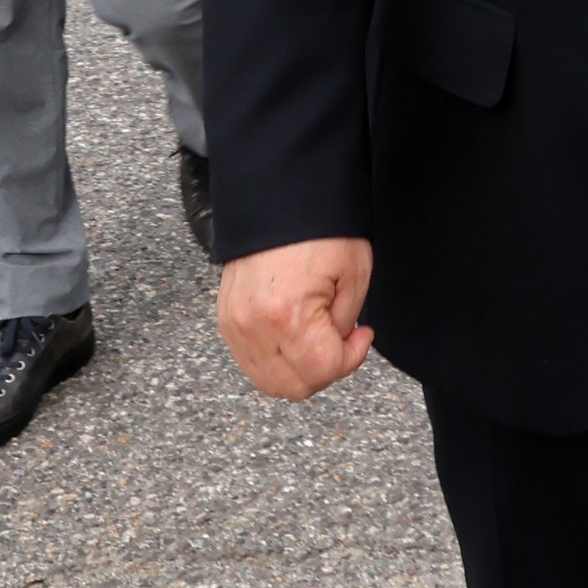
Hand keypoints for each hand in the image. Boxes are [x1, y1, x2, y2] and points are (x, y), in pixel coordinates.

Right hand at [220, 236, 376, 399]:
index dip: (351, 358)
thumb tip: (337, 349)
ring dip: (299, 369)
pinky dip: (276, 359)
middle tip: (341, 340)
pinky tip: (295, 333)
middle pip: (294, 387)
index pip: (322, 371)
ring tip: (317, 336)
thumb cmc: (320, 230)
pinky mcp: (226, 320)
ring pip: (269, 381)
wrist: (278, 199)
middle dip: (325, 370)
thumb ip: (344, 326)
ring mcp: (234, 326)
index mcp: (287, 316)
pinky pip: (251, 361)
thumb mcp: (353, 276)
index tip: (361, 334)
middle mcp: (253, 327)